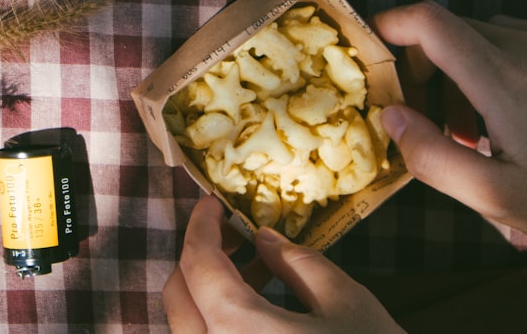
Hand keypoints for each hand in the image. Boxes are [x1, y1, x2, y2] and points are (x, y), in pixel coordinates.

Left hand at [162, 195, 402, 332]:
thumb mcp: (347, 304)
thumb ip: (298, 262)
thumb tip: (263, 240)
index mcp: (236, 329)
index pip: (197, 263)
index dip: (202, 226)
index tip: (214, 204)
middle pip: (179, 297)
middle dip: (199, 259)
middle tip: (234, 236)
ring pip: (188, 329)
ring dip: (209, 295)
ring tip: (255, 273)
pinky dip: (220, 326)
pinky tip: (258, 314)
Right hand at [372, 0, 526, 243]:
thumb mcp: (498, 197)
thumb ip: (434, 157)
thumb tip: (390, 114)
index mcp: (506, 81)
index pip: (430, 22)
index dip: (390, 25)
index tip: (371, 52)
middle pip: (450, 27)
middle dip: (424, 62)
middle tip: (428, 116)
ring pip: (484, 34)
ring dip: (462, 67)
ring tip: (476, 126)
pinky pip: (518, 41)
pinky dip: (496, 66)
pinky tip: (512, 114)